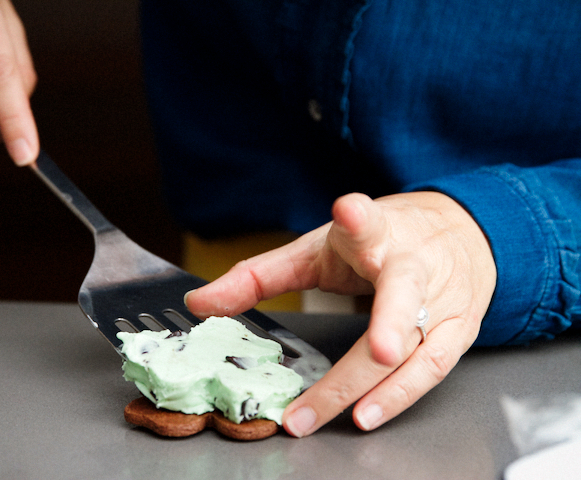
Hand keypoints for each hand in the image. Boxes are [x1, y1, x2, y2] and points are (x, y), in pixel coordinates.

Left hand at [184, 191, 496, 434]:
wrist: (458, 235)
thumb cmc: (377, 242)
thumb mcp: (315, 249)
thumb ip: (258, 276)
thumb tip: (199, 305)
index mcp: (374, 233)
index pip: (368, 221)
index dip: (359, 218)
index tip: (349, 210)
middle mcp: (412, 265)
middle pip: (404, 295)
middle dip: (389, 324)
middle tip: (377, 350)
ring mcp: (442, 300)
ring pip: (419, 345)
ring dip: (383, 383)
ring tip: (346, 414)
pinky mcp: (459, 329)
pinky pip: (432, 369)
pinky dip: (400, 396)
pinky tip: (367, 416)